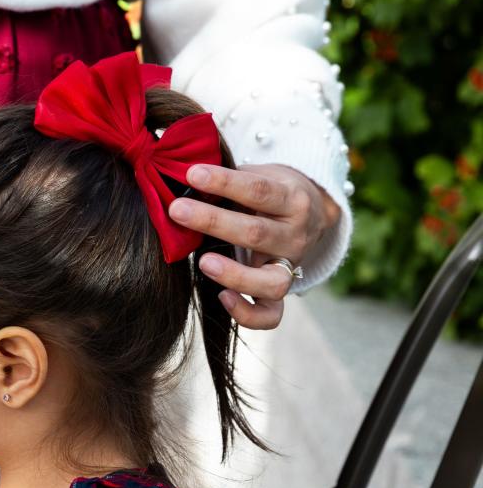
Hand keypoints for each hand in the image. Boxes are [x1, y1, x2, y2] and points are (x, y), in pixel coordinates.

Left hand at [167, 163, 341, 329]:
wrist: (310, 212)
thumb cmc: (268, 190)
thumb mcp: (258, 173)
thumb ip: (228, 178)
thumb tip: (179, 172)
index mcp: (291, 199)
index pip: (258, 189)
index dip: (224, 182)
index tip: (191, 173)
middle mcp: (295, 235)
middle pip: (257, 233)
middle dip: (213, 221)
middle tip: (176, 210)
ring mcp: (290, 266)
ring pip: (272, 281)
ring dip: (234, 273)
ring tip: (202, 262)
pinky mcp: (282, 291)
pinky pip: (271, 315)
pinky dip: (248, 313)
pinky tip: (222, 297)